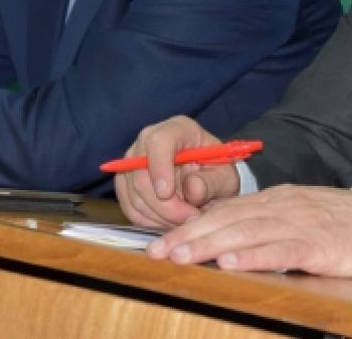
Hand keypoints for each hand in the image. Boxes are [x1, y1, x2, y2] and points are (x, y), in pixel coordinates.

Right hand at [115, 116, 235, 228]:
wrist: (206, 181)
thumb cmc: (216, 173)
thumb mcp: (225, 177)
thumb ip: (212, 182)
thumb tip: (192, 189)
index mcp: (178, 129)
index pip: (158, 142)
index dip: (159, 168)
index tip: (167, 194)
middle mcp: (149, 141)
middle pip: (140, 173)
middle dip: (163, 205)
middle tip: (188, 219)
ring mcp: (133, 162)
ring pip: (133, 194)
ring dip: (158, 216)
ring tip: (183, 221)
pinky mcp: (126, 183)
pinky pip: (130, 207)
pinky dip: (149, 220)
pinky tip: (169, 222)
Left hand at [146, 185, 351, 276]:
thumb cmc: (337, 225)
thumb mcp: (294, 216)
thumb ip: (262, 223)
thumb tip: (223, 239)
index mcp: (273, 200)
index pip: (222, 211)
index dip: (188, 226)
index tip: (159, 243)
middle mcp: (280, 207)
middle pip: (226, 219)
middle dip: (187, 236)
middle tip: (156, 252)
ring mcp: (297, 224)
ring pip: (245, 232)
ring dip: (210, 246)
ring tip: (181, 257)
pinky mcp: (316, 245)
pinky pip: (280, 250)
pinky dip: (254, 256)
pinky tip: (231, 264)